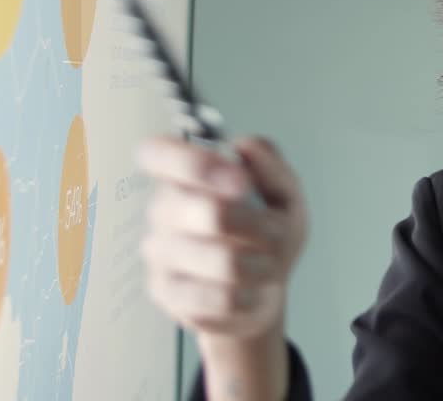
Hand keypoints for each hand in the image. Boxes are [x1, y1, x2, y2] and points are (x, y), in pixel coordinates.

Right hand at [138, 135, 307, 340]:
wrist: (261, 294)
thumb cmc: (266, 238)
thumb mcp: (285, 196)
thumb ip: (272, 166)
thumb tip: (244, 145)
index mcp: (186, 176)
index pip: (157, 153)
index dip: (194, 163)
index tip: (239, 180)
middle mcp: (165, 209)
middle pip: (212, 211)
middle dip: (259, 226)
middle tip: (276, 233)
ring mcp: (161, 252)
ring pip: (224, 259)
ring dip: (263, 265)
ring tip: (267, 266)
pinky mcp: (166, 292)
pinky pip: (218, 297)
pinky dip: (250, 295)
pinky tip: (250, 290)